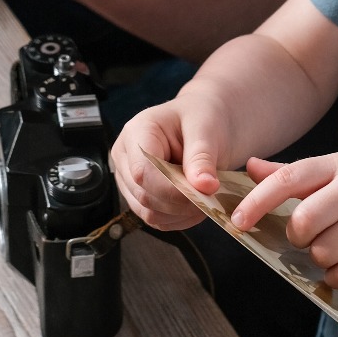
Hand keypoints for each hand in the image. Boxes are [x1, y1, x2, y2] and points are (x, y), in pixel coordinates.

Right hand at [109, 86, 236, 228]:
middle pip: (144, 195)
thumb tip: (204, 187)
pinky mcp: (140, 197)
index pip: (143, 172)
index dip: (172, 190)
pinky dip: (180, 219)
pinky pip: (157, 220)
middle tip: (211, 195)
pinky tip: (198, 205)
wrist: (206, 121)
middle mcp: (126, 157)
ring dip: (182, 213)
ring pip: (149, 212)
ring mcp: (129, 180)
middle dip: (180, 202)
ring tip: (206, 196)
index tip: (204, 192)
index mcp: (137, 132)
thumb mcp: (206, 128)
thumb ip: (202, 157)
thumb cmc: (202, 116)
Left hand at [231, 153, 337, 287]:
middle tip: (309, 235)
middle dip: (298, 236)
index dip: (258, 201)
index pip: (289, 179)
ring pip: (323, 252)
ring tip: (335, 247)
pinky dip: (337, 277)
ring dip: (320, 258)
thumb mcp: (336, 170)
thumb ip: (292, 173)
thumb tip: (250, 166)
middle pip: (304, 222)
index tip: (237, 222)